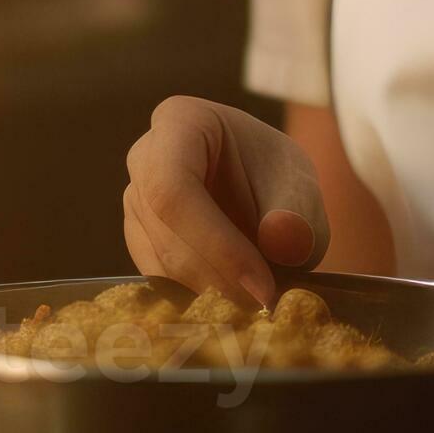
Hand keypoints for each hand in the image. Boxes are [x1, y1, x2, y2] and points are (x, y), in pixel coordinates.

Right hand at [122, 97, 327, 307]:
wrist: (262, 186)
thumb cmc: (276, 174)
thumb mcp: (299, 185)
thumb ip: (297, 213)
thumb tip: (284, 241)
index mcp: (179, 122)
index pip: (175, 189)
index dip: (216, 245)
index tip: (263, 287)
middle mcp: (143, 159)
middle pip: (166, 235)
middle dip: (218, 280)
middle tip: (268, 310)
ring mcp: (134, 203)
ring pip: (160, 265)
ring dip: (211, 297)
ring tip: (259, 308)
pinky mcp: (138, 242)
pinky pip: (160, 283)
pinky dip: (199, 303)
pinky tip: (236, 308)